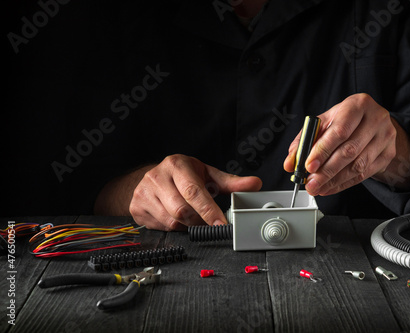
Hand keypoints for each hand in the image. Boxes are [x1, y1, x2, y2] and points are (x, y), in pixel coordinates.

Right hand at [129, 154, 261, 230]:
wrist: (151, 176)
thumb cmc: (184, 175)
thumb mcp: (206, 174)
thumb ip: (231, 182)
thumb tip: (255, 184)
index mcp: (176, 165)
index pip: (194, 191)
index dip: (209, 210)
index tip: (221, 225)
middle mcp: (157, 177)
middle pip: (182, 210)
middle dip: (199, 220)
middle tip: (208, 220)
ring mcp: (143, 193)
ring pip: (171, 222)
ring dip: (186, 225)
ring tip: (191, 216)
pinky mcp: (136, 208)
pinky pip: (161, 227)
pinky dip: (173, 228)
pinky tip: (176, 217)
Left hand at [284, 93, 407, 195]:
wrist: (373, 121)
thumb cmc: (346, 119)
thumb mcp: (324, 122)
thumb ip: (304, 141)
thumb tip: (290, 163)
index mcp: (358, 105)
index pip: (340, 131)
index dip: (323, 150)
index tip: (308, 166)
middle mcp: (376, 119)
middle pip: (349, 150)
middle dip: (327, 171)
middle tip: (311, 182)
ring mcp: (386, 137)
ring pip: (358, 165)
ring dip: (334, 180)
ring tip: (317, 187)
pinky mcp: (389, 154)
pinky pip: (364, 174)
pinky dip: (344, 184)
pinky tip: (330, 187)